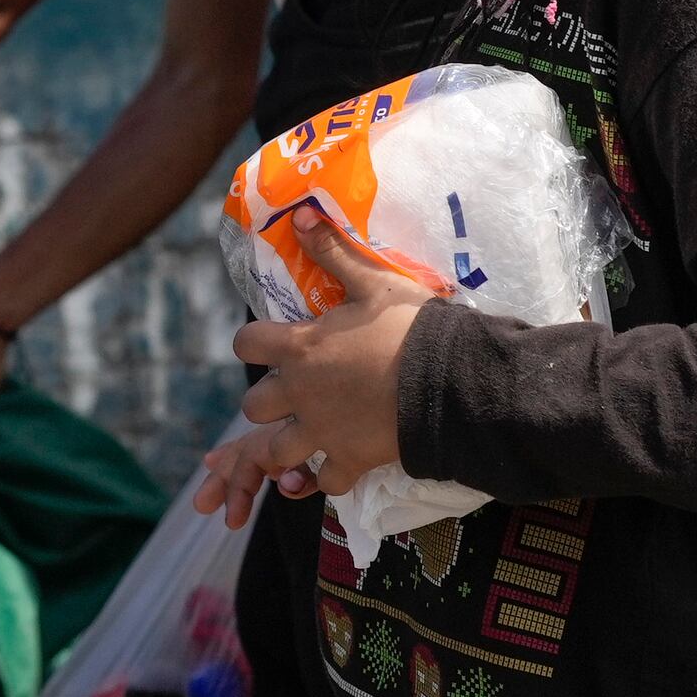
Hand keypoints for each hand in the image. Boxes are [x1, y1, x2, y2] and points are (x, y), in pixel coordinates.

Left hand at [200, 236, 431, 525]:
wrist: (450, 382)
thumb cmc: (410, 328)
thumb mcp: (373, 283)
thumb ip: (333, 252)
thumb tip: (300, 214)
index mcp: (300, 349)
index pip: (246, 344)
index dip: (252, 342)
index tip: (268, 341)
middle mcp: (300, 394)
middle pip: (252, 406)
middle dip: (266, 400)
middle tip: (292, 391)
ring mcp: (322, 433)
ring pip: (276, 453)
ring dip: (285, 446)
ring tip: (304, 436)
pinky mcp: (350, 461)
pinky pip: (324, 482)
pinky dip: (326, 478)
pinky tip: (337, 466)